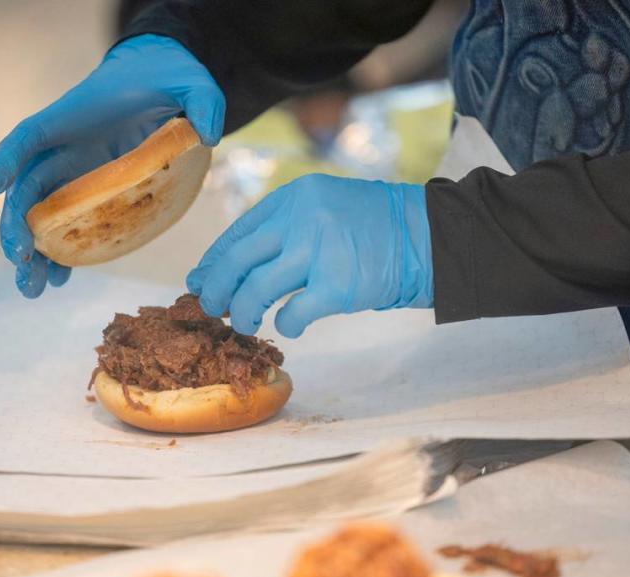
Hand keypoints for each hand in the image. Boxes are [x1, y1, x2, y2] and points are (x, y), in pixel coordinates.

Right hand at [0, 35, 224, 297]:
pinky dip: (59, 251)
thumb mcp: (193, 83)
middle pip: (26, 186)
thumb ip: (202, 102)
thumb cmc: (169, 79)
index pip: (31, 135)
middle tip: (20, 260)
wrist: (162, 80)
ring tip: (33, 288)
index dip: (6, 159)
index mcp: (75, 115)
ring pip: (39, 213)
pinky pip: (65, 223)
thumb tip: (207, 132)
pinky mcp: (88, 190)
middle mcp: (64, 146)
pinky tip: (59, 279)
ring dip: (32, 251)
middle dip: (17, 225)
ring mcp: (73, 170)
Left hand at [187, 174, 432, 337]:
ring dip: (243, 312)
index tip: (200, 280)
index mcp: (295, 197)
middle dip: (216, 289)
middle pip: (238, 260)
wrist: (429, 236)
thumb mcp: (325, 209)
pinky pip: (293, 313)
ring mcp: (320, 251)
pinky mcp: (338, 286)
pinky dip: (286, 324)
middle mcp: (302, 218)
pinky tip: (289, 327)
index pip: (238, 231)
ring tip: (245, 323)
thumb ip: (285, 230)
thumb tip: (234, 266)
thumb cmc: (376, 227)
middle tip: (212, 308)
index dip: (213, 260)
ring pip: (256, 289)